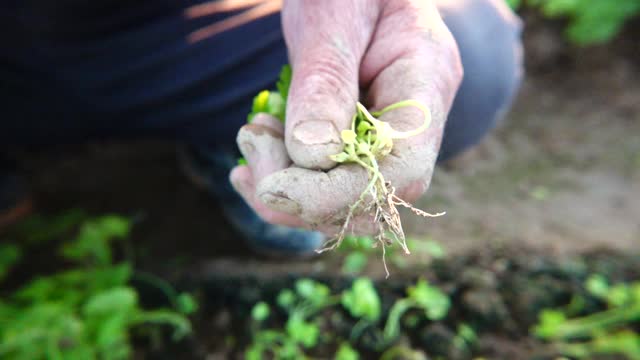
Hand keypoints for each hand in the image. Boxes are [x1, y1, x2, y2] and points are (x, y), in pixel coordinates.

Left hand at [230, 0, 461, 234]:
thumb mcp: (332, 15)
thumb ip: (325, 82)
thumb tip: (312, 158)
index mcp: (427, 80)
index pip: (402, 169)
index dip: (338, 194)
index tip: (272, 186)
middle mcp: (417, 121)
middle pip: (375, 197)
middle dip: (303, 195)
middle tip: (252, 145)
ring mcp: (391, 137)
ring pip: (348, 203)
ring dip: (287, 190)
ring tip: (253, 139)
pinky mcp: (361, 145)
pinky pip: (330, 186)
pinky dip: (286, 182)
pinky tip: (258, 152)